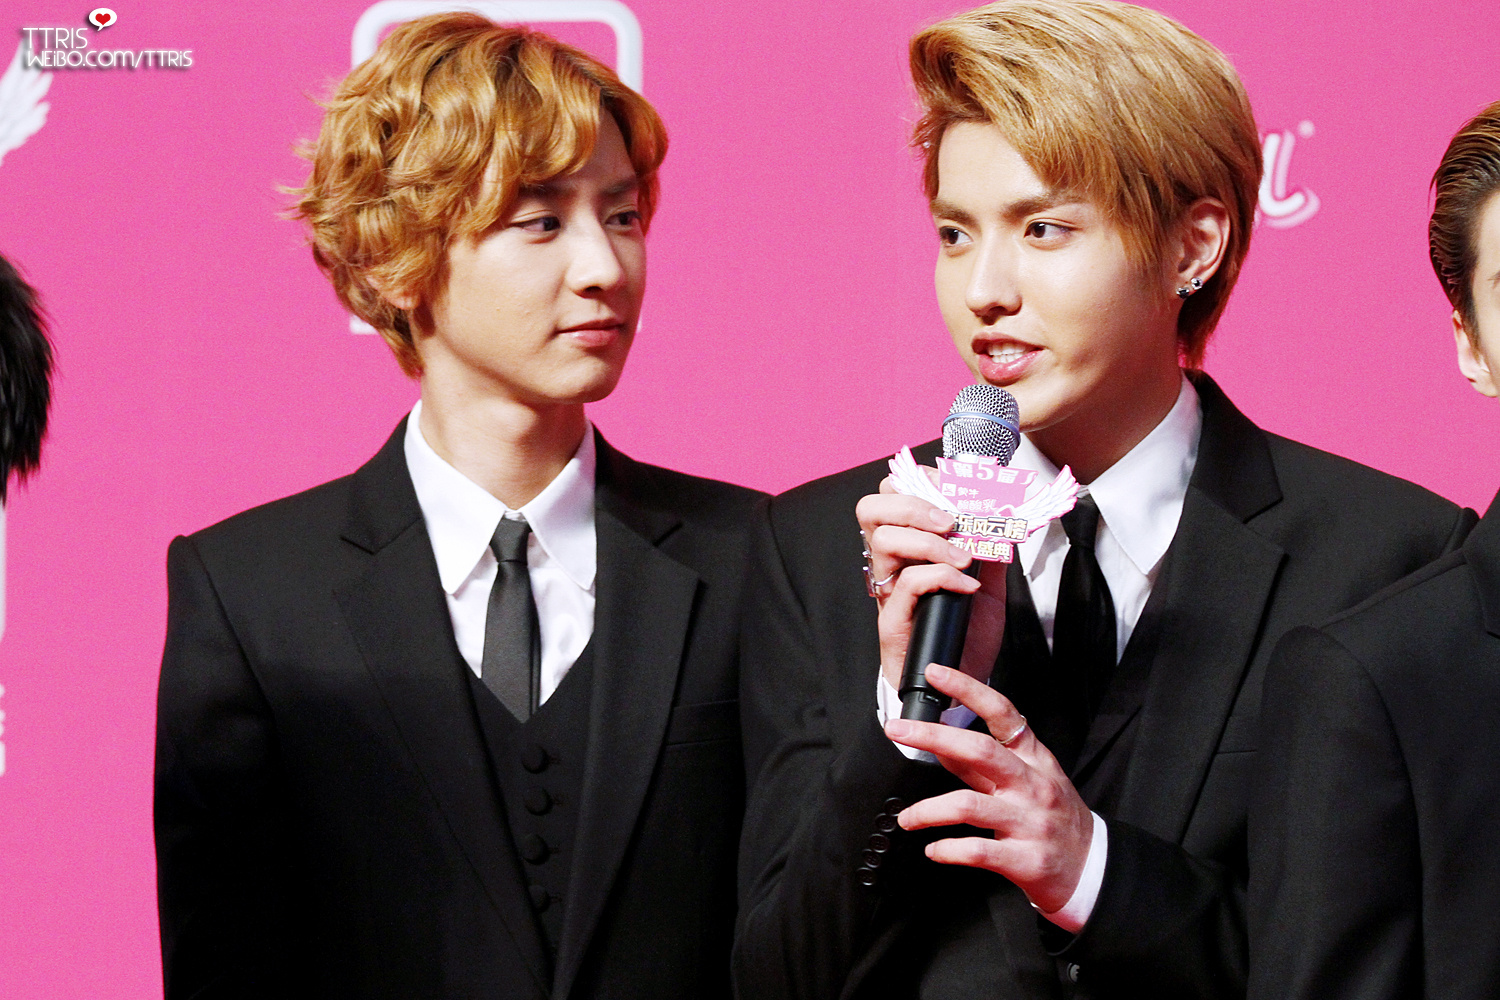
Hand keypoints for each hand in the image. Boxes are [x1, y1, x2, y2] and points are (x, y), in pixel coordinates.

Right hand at [856, 475, 1006, 690]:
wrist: (960, 684)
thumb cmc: (967, 634)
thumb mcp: (990, 584)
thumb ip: (992, 549)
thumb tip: (1005, 517)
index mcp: (909, 545)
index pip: (892, 495)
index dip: (917, 480)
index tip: (949, 482)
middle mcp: (891, 562)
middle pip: (871, 508)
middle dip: (912, 503)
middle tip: (949, 520)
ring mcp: (888, 588)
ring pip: (884, 540)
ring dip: (930, 541)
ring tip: (962, 557)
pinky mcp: (891, 616)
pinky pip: (908, 582)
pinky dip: (942, 577)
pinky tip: (966, 586)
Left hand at [883, 664, 1092, 913]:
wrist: (1091, 865)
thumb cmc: (1055, 816)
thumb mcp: (1028, 779)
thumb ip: (981, 764)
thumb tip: (939, 744)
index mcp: (1032, 758)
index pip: (1001, 712)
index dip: (967, 689)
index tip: (935, 673)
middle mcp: (1032, 784)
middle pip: (979, 750)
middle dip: (932, 735)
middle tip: (897, 730)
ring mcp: (1029, 821)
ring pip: (968, 805)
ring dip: (927, 811)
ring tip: (908, 818)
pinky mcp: (1024, 858)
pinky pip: (977, 850)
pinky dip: (947, 849)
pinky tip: (933, 849)